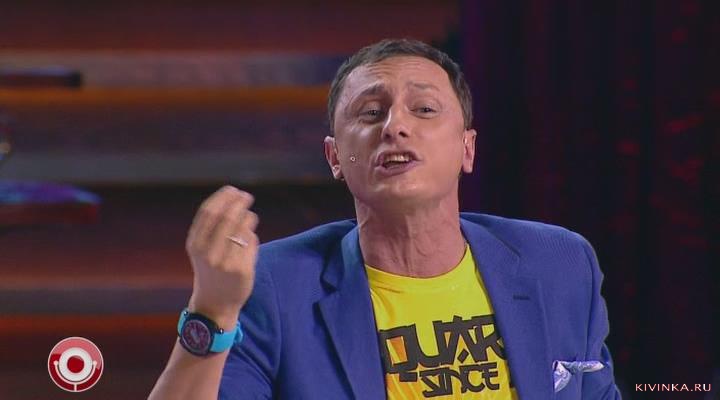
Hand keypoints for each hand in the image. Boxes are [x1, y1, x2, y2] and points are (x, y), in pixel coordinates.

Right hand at [185, 185, 258, 329]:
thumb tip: (232, 198)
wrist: (215, 304)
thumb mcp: (202, 249)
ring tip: (249, 216)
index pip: (209, 212)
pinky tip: (250, 234)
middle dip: (238, 202)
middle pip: (227, 217)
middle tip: (246, 195)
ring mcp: (225, 262)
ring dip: (248, 217)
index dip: (222, 197)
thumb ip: (211, 227)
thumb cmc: (210, 270)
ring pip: (242, 228)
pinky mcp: (242, 270)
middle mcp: (208, 253)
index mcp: (195, 244)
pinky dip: (252, 235)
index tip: (232, 189)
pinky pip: (251, 242)